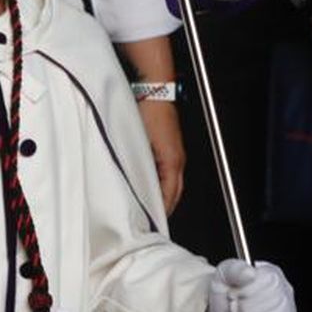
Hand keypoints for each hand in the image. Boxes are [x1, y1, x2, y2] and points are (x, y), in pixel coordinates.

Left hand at [138, 98, 185, 213]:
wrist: (153, 89)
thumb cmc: (148, 111)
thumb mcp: (139, 143)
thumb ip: (139, 167)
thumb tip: (135, 187)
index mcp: (172, 161)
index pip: (170, 195)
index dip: (162, 210)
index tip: (153, 222)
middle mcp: (177, 158)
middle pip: (174, 192)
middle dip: (165, 207)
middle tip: (152, 220)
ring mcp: (174, 152)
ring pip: (172, 182)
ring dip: (163, 195)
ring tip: (149, 207)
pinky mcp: (168, 146)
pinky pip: (167, 171)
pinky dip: (161, 182)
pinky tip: (148, 185)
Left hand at [206, 259, 299, 311]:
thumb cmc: (225, 292)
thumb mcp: (223, 275)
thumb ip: (235, 270)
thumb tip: (250, 273)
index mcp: (271, 274)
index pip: (271, 281)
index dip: (248, 291)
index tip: (232, 295)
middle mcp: (283, 291)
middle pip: (277, 302)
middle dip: (248, 310)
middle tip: (234, 310)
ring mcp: (287, 311)